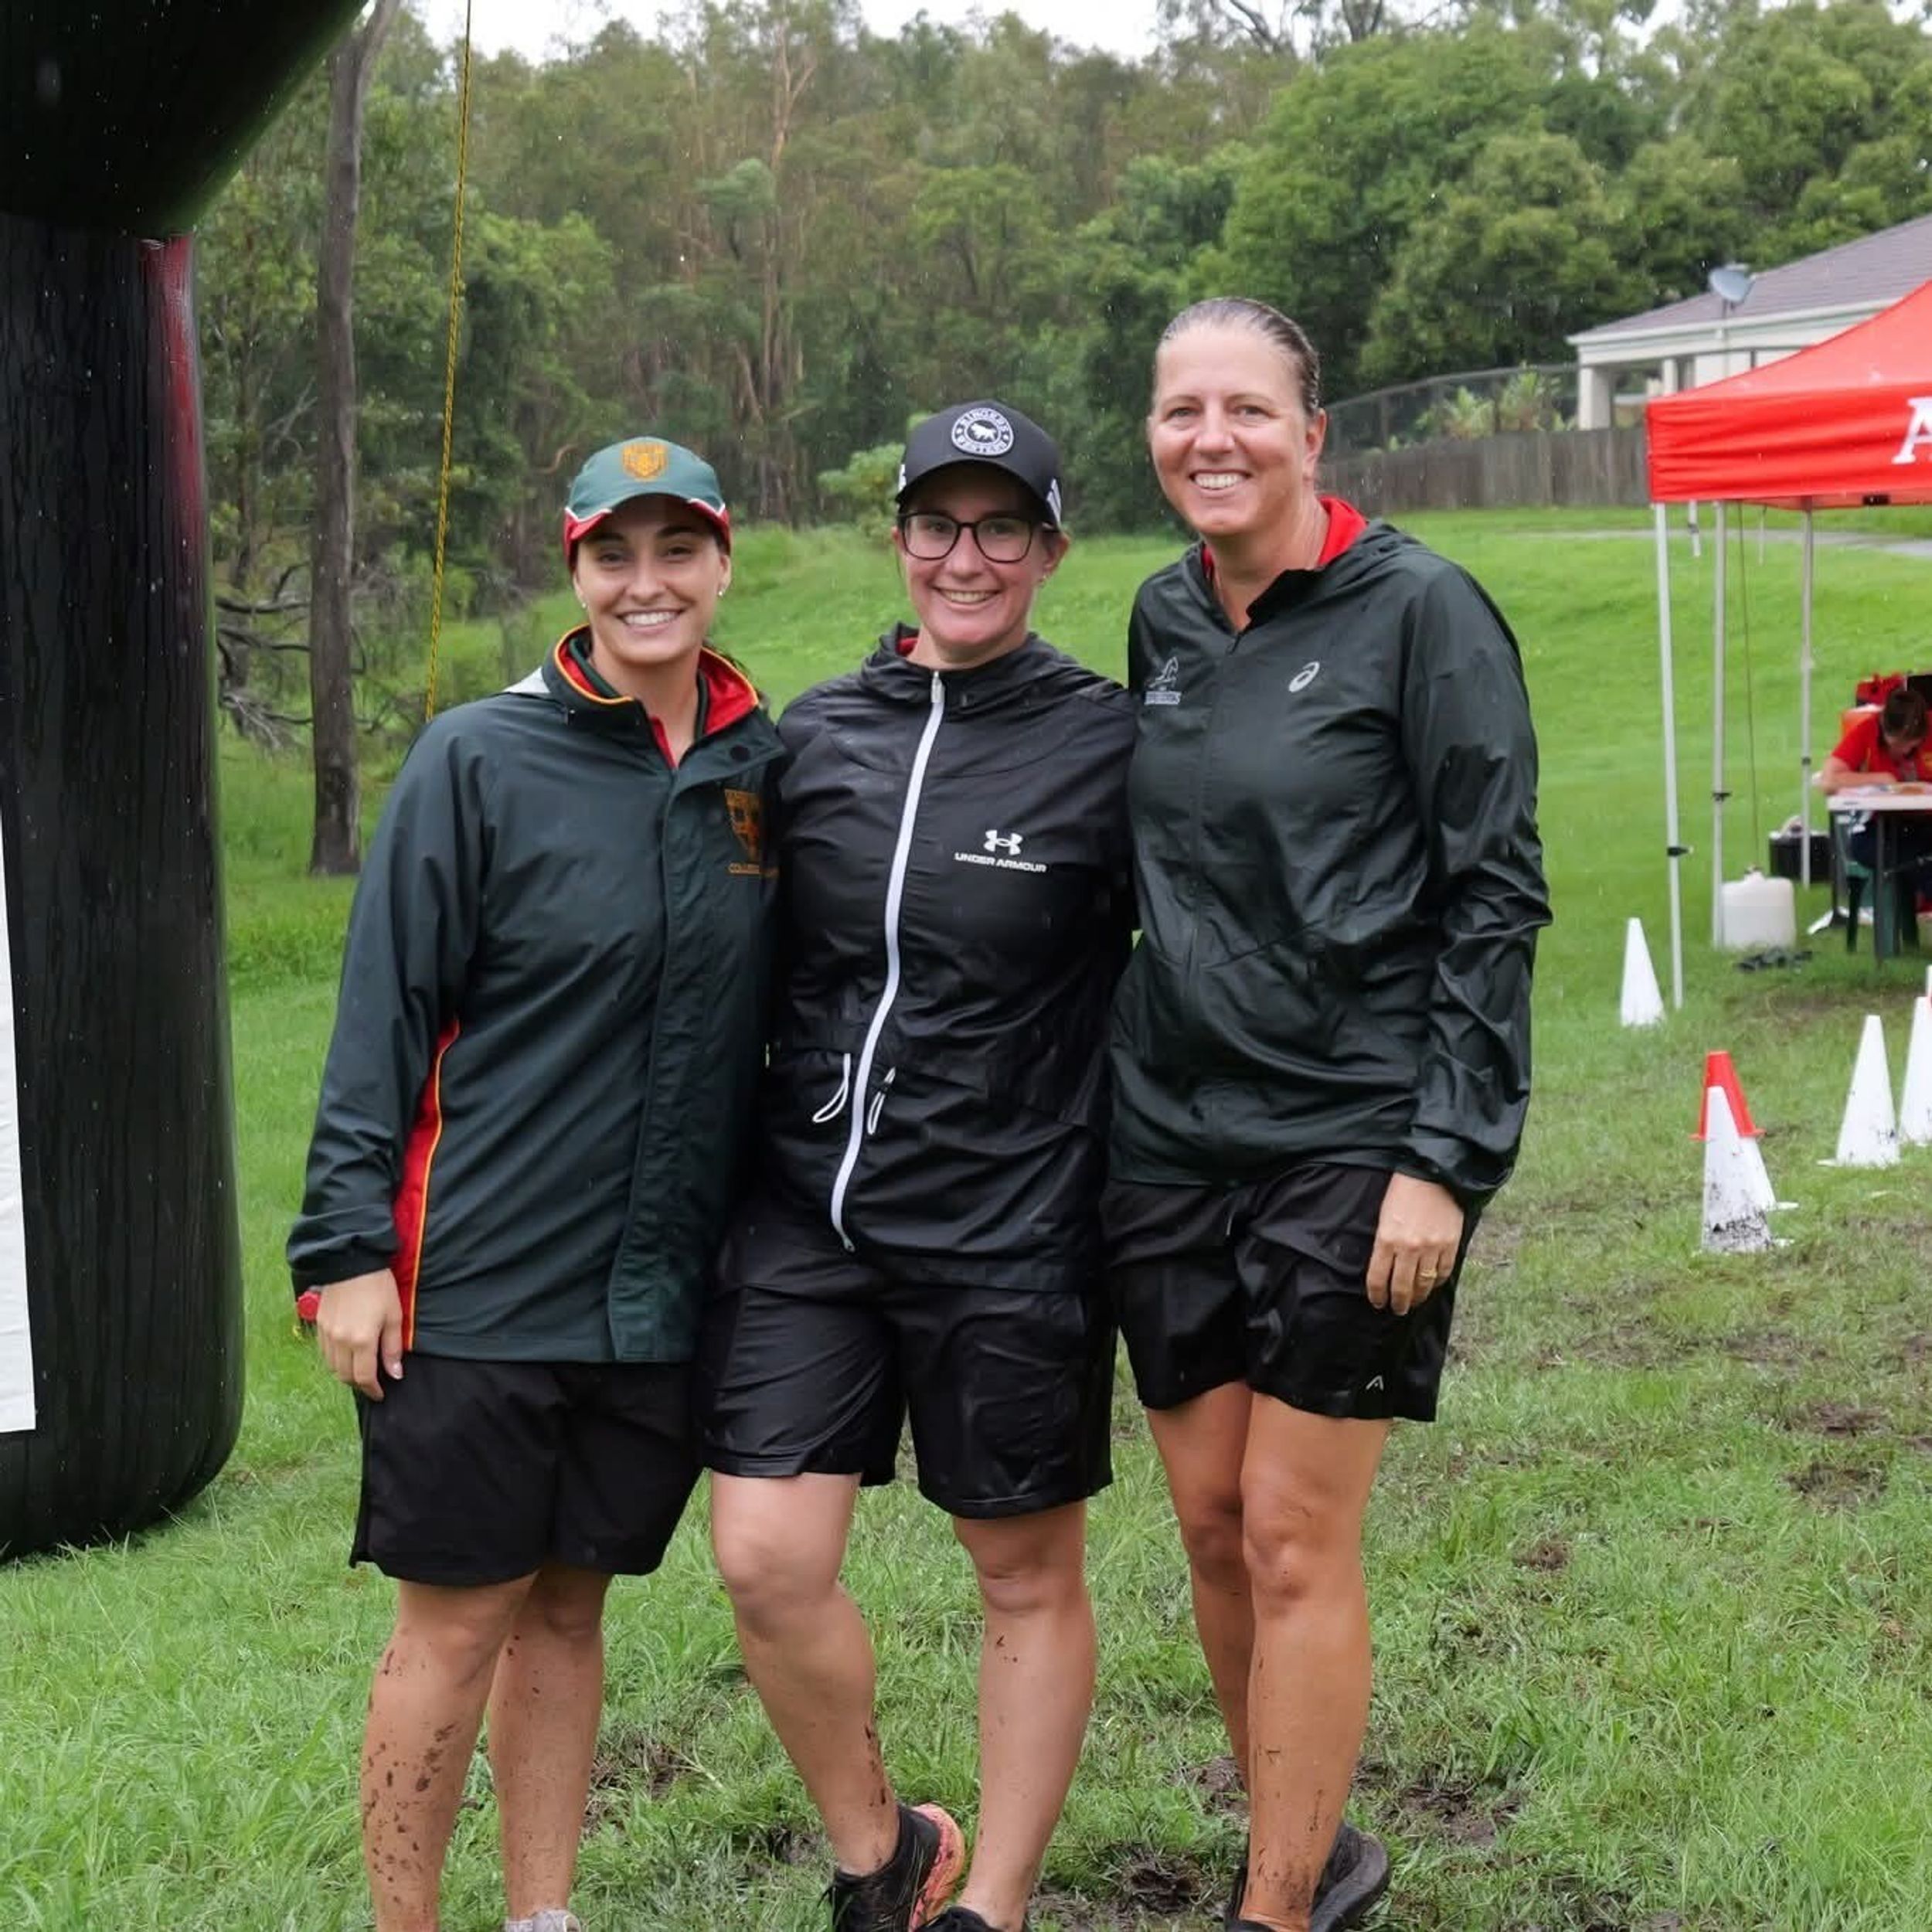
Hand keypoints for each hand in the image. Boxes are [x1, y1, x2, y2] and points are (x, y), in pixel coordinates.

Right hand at [314, 1269, 404, 1398]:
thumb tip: (394, 1374)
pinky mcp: (319, 1325)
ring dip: (345, 1373)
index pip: (364, 1377)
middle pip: (345, 1376)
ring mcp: (327, 1334)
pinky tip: (346, 1355)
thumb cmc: (378, 1287)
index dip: (372, 1390)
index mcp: (361, 1341)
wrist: (351, 1262)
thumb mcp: (394, 1316)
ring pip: (332, 1367)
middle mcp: (340, 1341)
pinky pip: (325, 1353)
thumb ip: (392, 1348)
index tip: (380, 1394)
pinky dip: (334, 1361)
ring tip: (359, 1370)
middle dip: (359, 1384)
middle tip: (372, 1382)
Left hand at [1366, 1174, 1464, 1315]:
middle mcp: (1409, 1248)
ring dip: (1418, 1297)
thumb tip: (1385, 1266)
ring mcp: (1432, 1248)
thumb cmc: (1403, 1191)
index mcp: (1387, 1239)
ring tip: (1413, 1302)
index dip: (1377, 1295)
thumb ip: (1384, 1242)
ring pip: (1423, 1284)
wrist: (1433, 1174)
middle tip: (1397, 1309)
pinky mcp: (1450, 1245)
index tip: (1378, 1303)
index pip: (1378, 1278)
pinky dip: (1436, 1283)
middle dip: (1398, 1303)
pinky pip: (1443, 1273)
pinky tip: (1431, 1286)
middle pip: (1402, 1287)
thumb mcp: (1384, 1216)